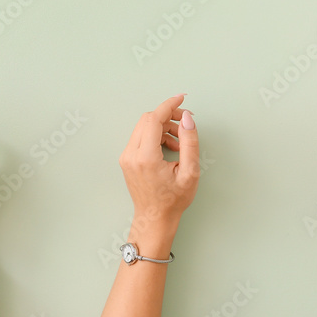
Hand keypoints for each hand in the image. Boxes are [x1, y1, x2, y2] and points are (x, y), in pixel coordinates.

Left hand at [119, 95, 198, 256]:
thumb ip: (189, 142)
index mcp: (146, 157)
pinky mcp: (127, 159)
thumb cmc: (173, 200)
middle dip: (168, 116)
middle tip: (185, 123)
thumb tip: (187, 118)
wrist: (155, 218)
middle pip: (147, 119)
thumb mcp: (190, 172)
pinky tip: (170, 148)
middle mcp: (131, 154)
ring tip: (180, 143)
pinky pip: (140, 137)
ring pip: (143, 127)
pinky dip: (156, 135)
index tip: (181, 98)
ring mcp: (126, 157)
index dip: (169, 105)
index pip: (154, 119)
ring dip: (163, 127)